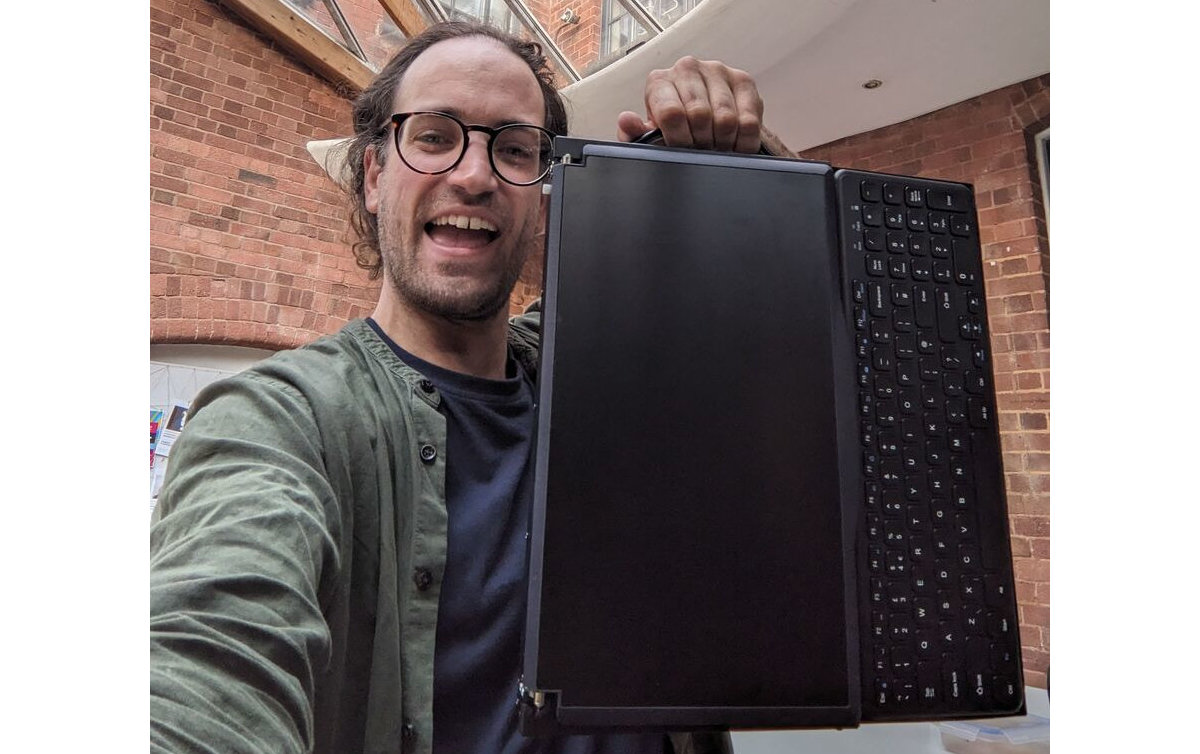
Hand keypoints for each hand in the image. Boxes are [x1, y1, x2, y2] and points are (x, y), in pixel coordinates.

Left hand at [617, 56, 763, 152]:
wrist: (702, 121)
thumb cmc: (672, 129)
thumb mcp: (649, 136)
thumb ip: (633, 133)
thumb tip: (627, 120)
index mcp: (659, 81)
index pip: (671, 112)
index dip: (678, 139)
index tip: (681, 150)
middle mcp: (687, 69)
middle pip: (700, 115)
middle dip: (701, 142)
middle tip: (701, 151)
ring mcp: (717, 71)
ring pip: (726, 118)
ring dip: (722, 143)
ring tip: (716, 148)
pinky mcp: (743, 80)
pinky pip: (749, 118)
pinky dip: (743, 141)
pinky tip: (734, 144)